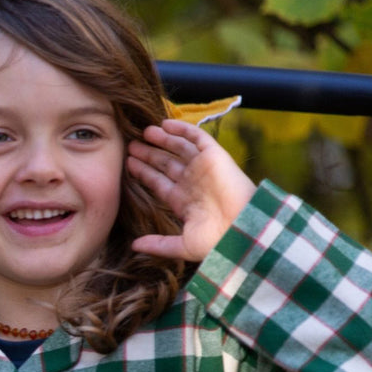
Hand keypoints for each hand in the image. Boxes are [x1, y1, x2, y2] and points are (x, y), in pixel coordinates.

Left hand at [127, 118, 256, 261]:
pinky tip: (165, 124)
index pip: (159, 183)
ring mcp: (203, 168)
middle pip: (165, 164)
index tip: (129, 164)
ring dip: (162, 139)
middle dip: (149, 154)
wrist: (242, 228)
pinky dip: (182, 129)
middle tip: (131, 145)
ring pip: (178, 148)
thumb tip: (134, 246)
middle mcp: (192, 183)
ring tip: (144, 132)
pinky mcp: (214, 156)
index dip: (144, 173)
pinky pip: (196, 137)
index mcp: (184, 202)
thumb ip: (158, 244)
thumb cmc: (215, 241)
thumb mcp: (181, 246)